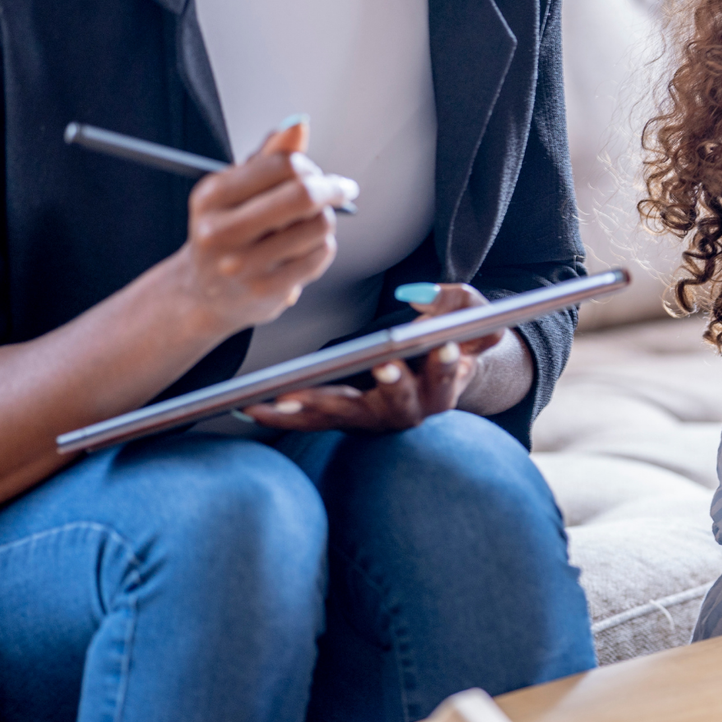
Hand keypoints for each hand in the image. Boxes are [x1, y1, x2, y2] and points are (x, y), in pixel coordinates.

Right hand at [172, 120, 336, 337]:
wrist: (205, 292)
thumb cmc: (227, 232)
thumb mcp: (236, 190)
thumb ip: (268, 157)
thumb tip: (298, 124)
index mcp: (211, 196)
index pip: (281, 164)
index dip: (309, 165)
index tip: (318, 172)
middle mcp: (221, 231)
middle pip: (303, 195)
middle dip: (332, 188)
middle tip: (342, 189)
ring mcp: (243, 264)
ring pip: (319, 225)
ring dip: (325, 220)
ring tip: (309, 225)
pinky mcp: (265, 290)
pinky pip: (320, 255)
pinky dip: (322, 248)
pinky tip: (305, 250)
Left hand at [243, 283, 505, 433]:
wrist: (442, 368)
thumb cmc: (455, 335)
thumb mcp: (469, 312)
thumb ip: (457, 302)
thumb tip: (417, 299)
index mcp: (443, 387)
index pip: (445, 379)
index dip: (445, 366)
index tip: (443, 348)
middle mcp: (409, 410)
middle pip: (394, 404)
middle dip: (380, 386)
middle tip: (376, 367)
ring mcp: (374, 419)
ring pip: (342, 417)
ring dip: (312, 410)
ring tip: (279, 399)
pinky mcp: (346, 419)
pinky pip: (312, 422)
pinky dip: (283, 418)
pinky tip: (252, 409)